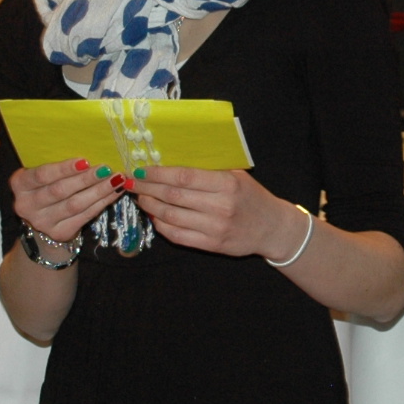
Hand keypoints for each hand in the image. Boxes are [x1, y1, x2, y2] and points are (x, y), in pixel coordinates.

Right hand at [10, 158, 120, 244]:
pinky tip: (114, 193)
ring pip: (75, 205)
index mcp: (20, 184)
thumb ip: (57, 164)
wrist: (42, 218)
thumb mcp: (42, 173)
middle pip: (60, 191)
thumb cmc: (45, 186)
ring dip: (99, 191)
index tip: (85, 160)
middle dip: (86, 179)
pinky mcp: (59, 233)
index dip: (64, 168)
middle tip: (107, 169)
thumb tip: (89, 149)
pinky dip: (102, 203)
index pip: (43, 175)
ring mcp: (42, 222)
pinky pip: (85, 216)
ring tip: (116, 179)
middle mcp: (26, 205)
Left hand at [131, 167, 304, 259]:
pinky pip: (178, 236)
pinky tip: (155, 216)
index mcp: (227, 183)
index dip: (157, 173)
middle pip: (173, 196)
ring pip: (171, 216)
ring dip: (150, 206)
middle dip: (146, 188)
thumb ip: (209, 167)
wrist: (272, 227)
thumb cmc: (251, 196)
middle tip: (131, 182)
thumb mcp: (236, 174)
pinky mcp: (212, 245)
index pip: (184, 176)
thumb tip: (170, 158)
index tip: (140, 169)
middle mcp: (220, 206)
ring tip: (140, 197)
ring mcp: (215, 228)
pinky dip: (161, 225)